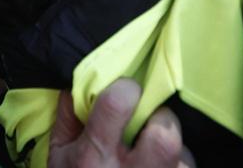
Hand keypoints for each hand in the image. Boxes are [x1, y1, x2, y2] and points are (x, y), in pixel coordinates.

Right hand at [48, 79, 189, 167]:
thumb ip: (69, 117)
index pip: (118, 104)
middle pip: (165, 135)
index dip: (126, 89)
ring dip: (172, 153)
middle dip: (161, 121)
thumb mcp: (59, 155)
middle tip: (148, 126)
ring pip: (183, 158)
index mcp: (94, 156)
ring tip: (153, 160)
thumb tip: (81, 82)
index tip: (126, 91)